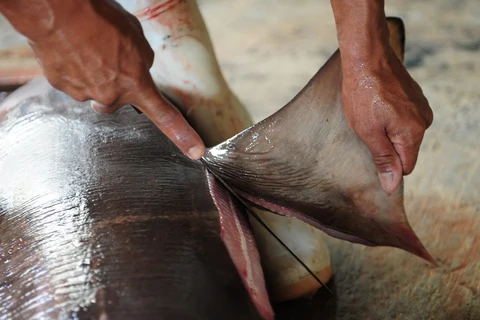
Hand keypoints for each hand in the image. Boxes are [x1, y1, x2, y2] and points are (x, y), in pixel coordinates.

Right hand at [0, 0, 203, 158]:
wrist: (58, 12)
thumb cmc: (102, 20)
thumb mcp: (137, 38)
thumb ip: (141, 61)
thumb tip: (136, 70)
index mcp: (136, 85)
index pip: (165, 117)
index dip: (182, 135)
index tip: (195, 151)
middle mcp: (110, 97)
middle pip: (115, 100)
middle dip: (114, 86)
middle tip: (109, 60)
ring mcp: (83, 93)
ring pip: (93, 89)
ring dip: (94, 73)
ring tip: (89, 46)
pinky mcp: (60, 84)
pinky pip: (72, 79)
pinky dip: (73, 66)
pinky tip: (73, 47)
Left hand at [341, 48, 433, 193]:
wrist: (368, 57)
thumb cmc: (364, 94)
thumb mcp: (368, 132)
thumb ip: (383, 159)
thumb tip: (392, 186)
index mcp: (413, 133)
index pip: (405, 167)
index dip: (387, 164)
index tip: (371, 148)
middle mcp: (424, 121)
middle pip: (404, 150)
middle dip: (385, 145)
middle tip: (368, 126)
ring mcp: (421, 107)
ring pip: (402, 134)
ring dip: (385, 130)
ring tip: (371, 113)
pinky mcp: (415, 98)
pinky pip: (402, 118)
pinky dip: (389, 116)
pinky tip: (377, 104)